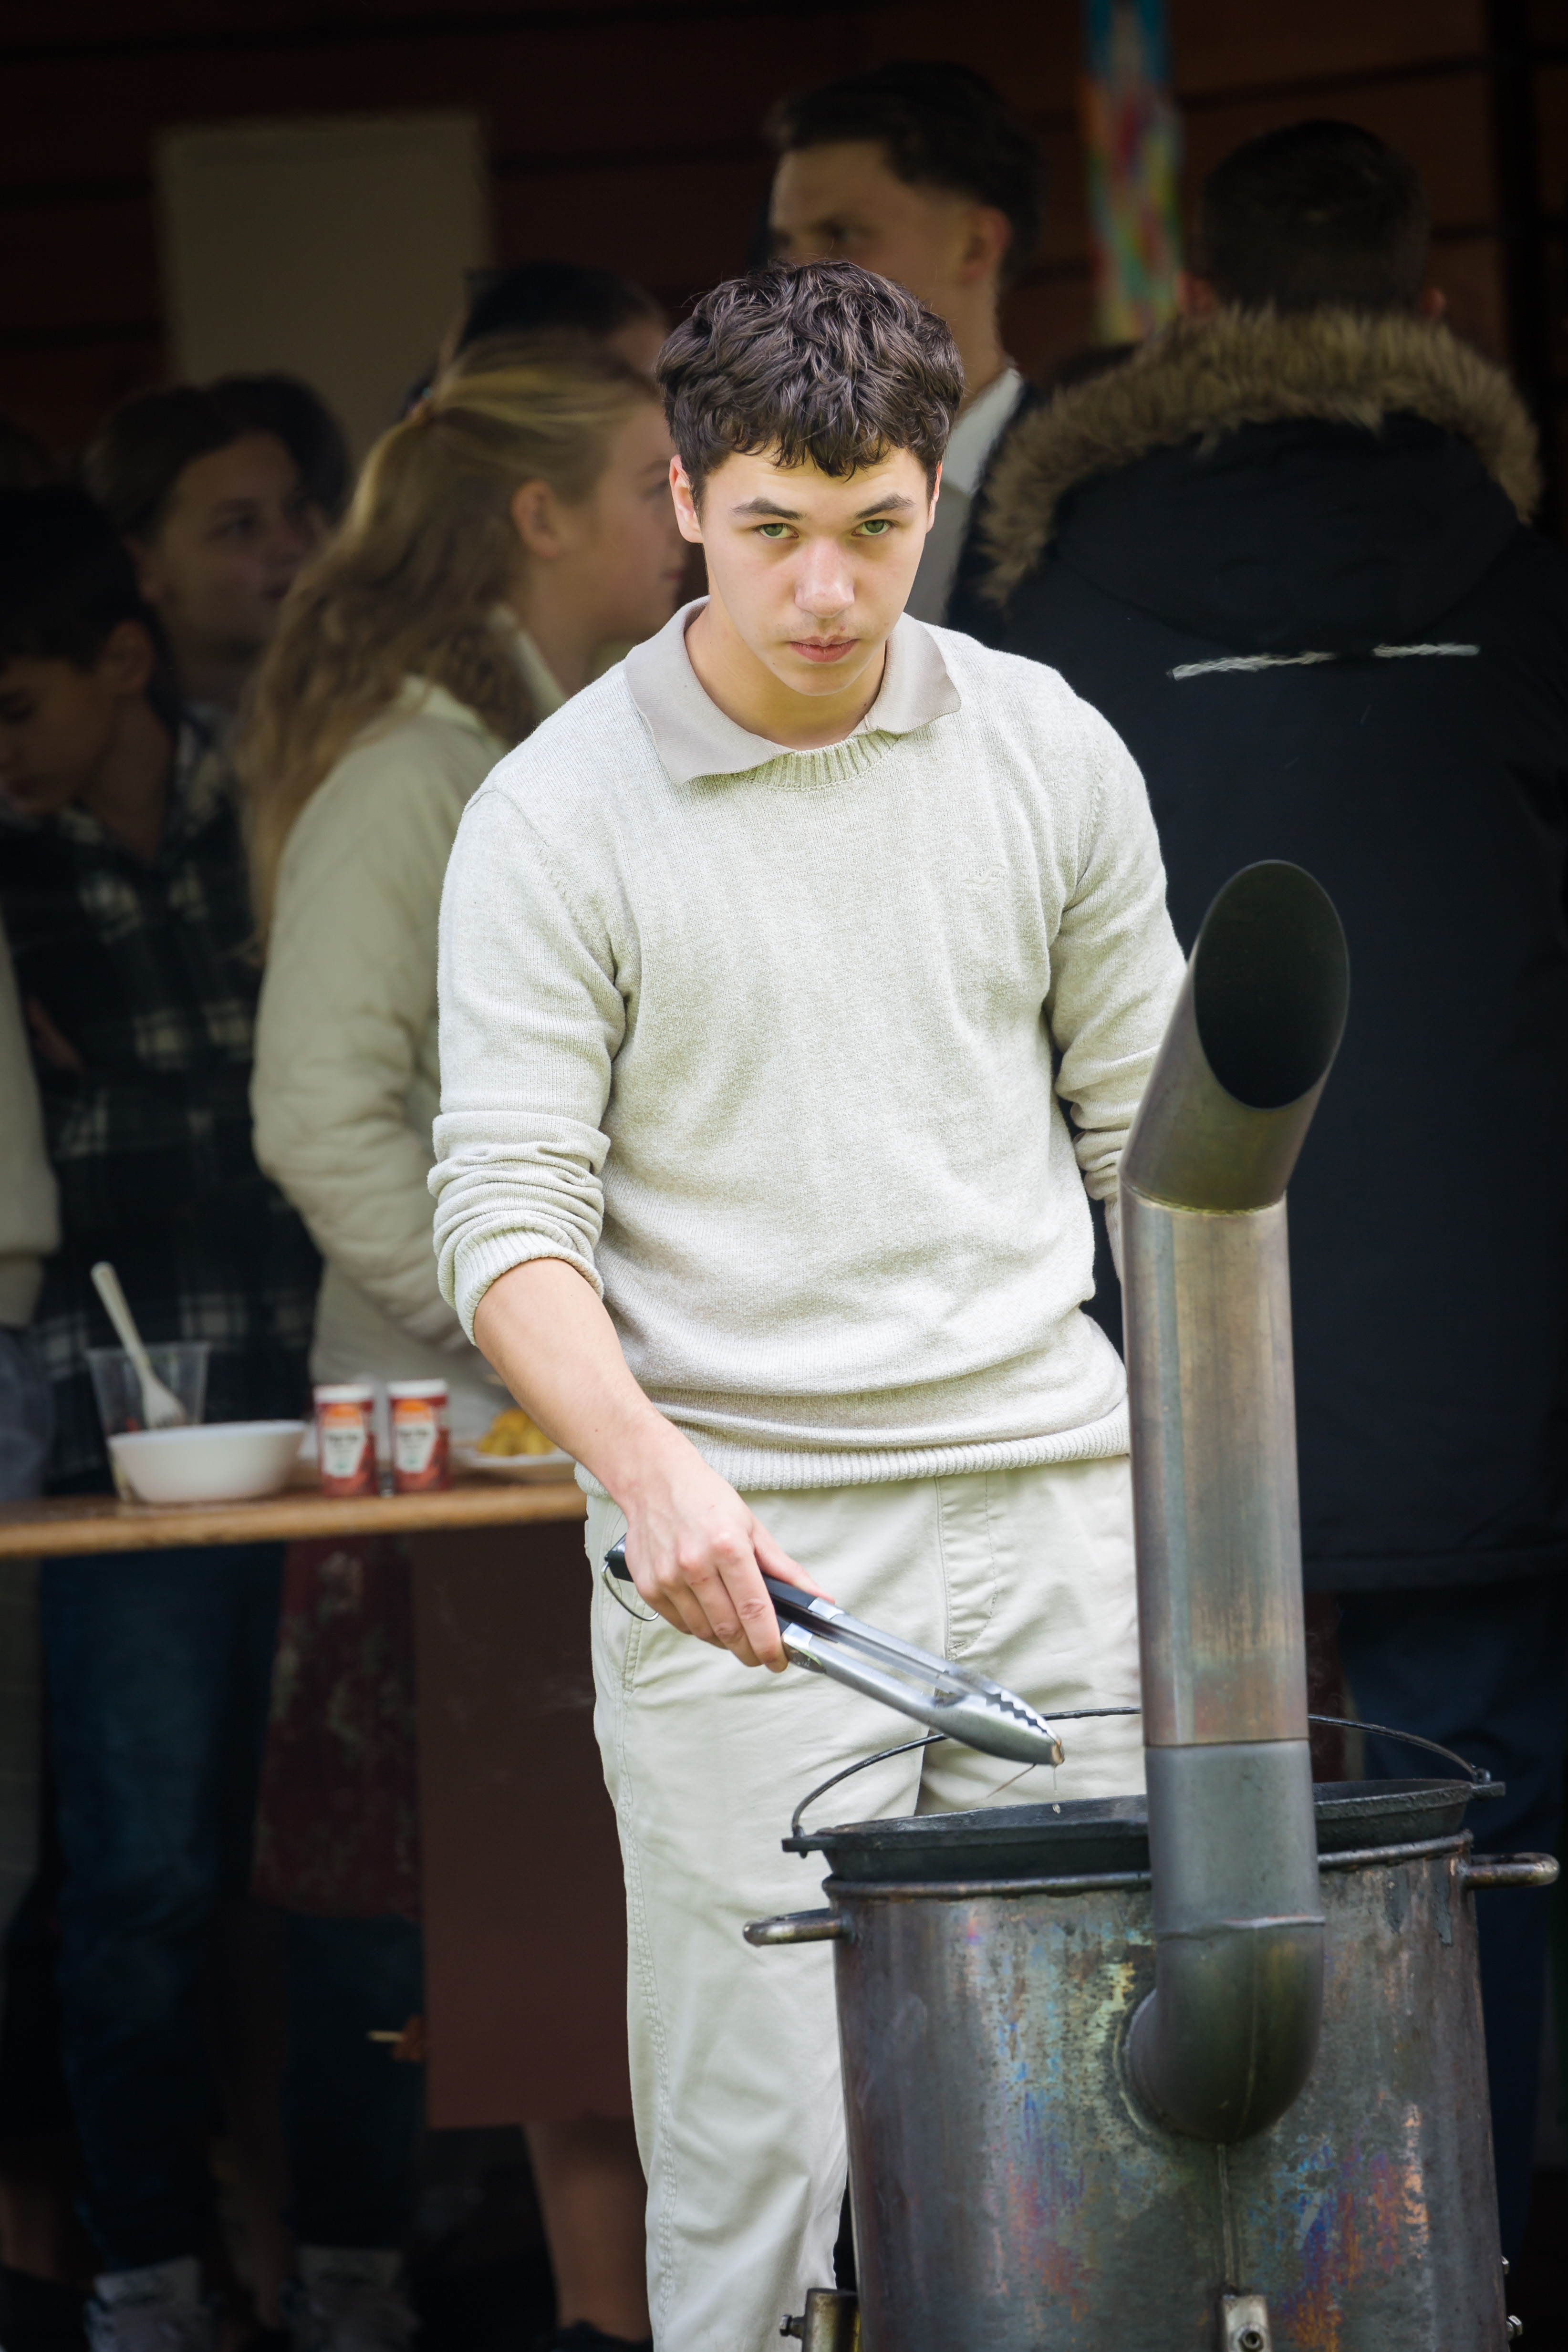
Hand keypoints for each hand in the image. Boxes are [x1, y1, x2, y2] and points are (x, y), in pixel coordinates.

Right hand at [617, 1423, 828, 1671]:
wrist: (654, 1481)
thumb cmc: (706, 1500)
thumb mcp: (753, 1528)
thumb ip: (785, 1569)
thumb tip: (817, 1599)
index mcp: (727, 1547)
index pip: (754, 1610)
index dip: (769, 1643)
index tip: (779, 1659)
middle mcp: (695, 1564)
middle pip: (728, 1629)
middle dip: (750, 1651)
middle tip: (762, 1654)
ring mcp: (668, 1578)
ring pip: (704, 1632)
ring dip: (726, 1641)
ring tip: (738, 1632)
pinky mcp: (649, 1587)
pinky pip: (680, 1625)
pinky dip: (700, 1628)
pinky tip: (710, 1616)